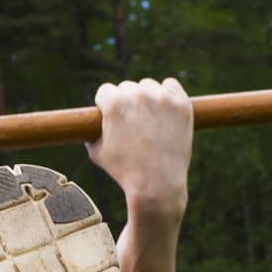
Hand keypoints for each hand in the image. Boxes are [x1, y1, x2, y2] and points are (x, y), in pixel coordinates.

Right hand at [86, 78, 192, 218]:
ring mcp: (162, 98)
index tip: (111, 117)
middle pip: (127, 87)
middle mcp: (138, 95)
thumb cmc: (124, 172)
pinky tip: (164, 112)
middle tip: (132, 125)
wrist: (157, 185)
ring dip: (147, 99)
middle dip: (127, 103)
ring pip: (149, 87)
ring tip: (148, 123)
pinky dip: (168, 95)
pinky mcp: (181, 103)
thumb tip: (90, 123)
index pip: (106, 91)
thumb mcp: (96, 153)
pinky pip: (171, 86)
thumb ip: (92, 132)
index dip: (106, 106)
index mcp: (115, 103)